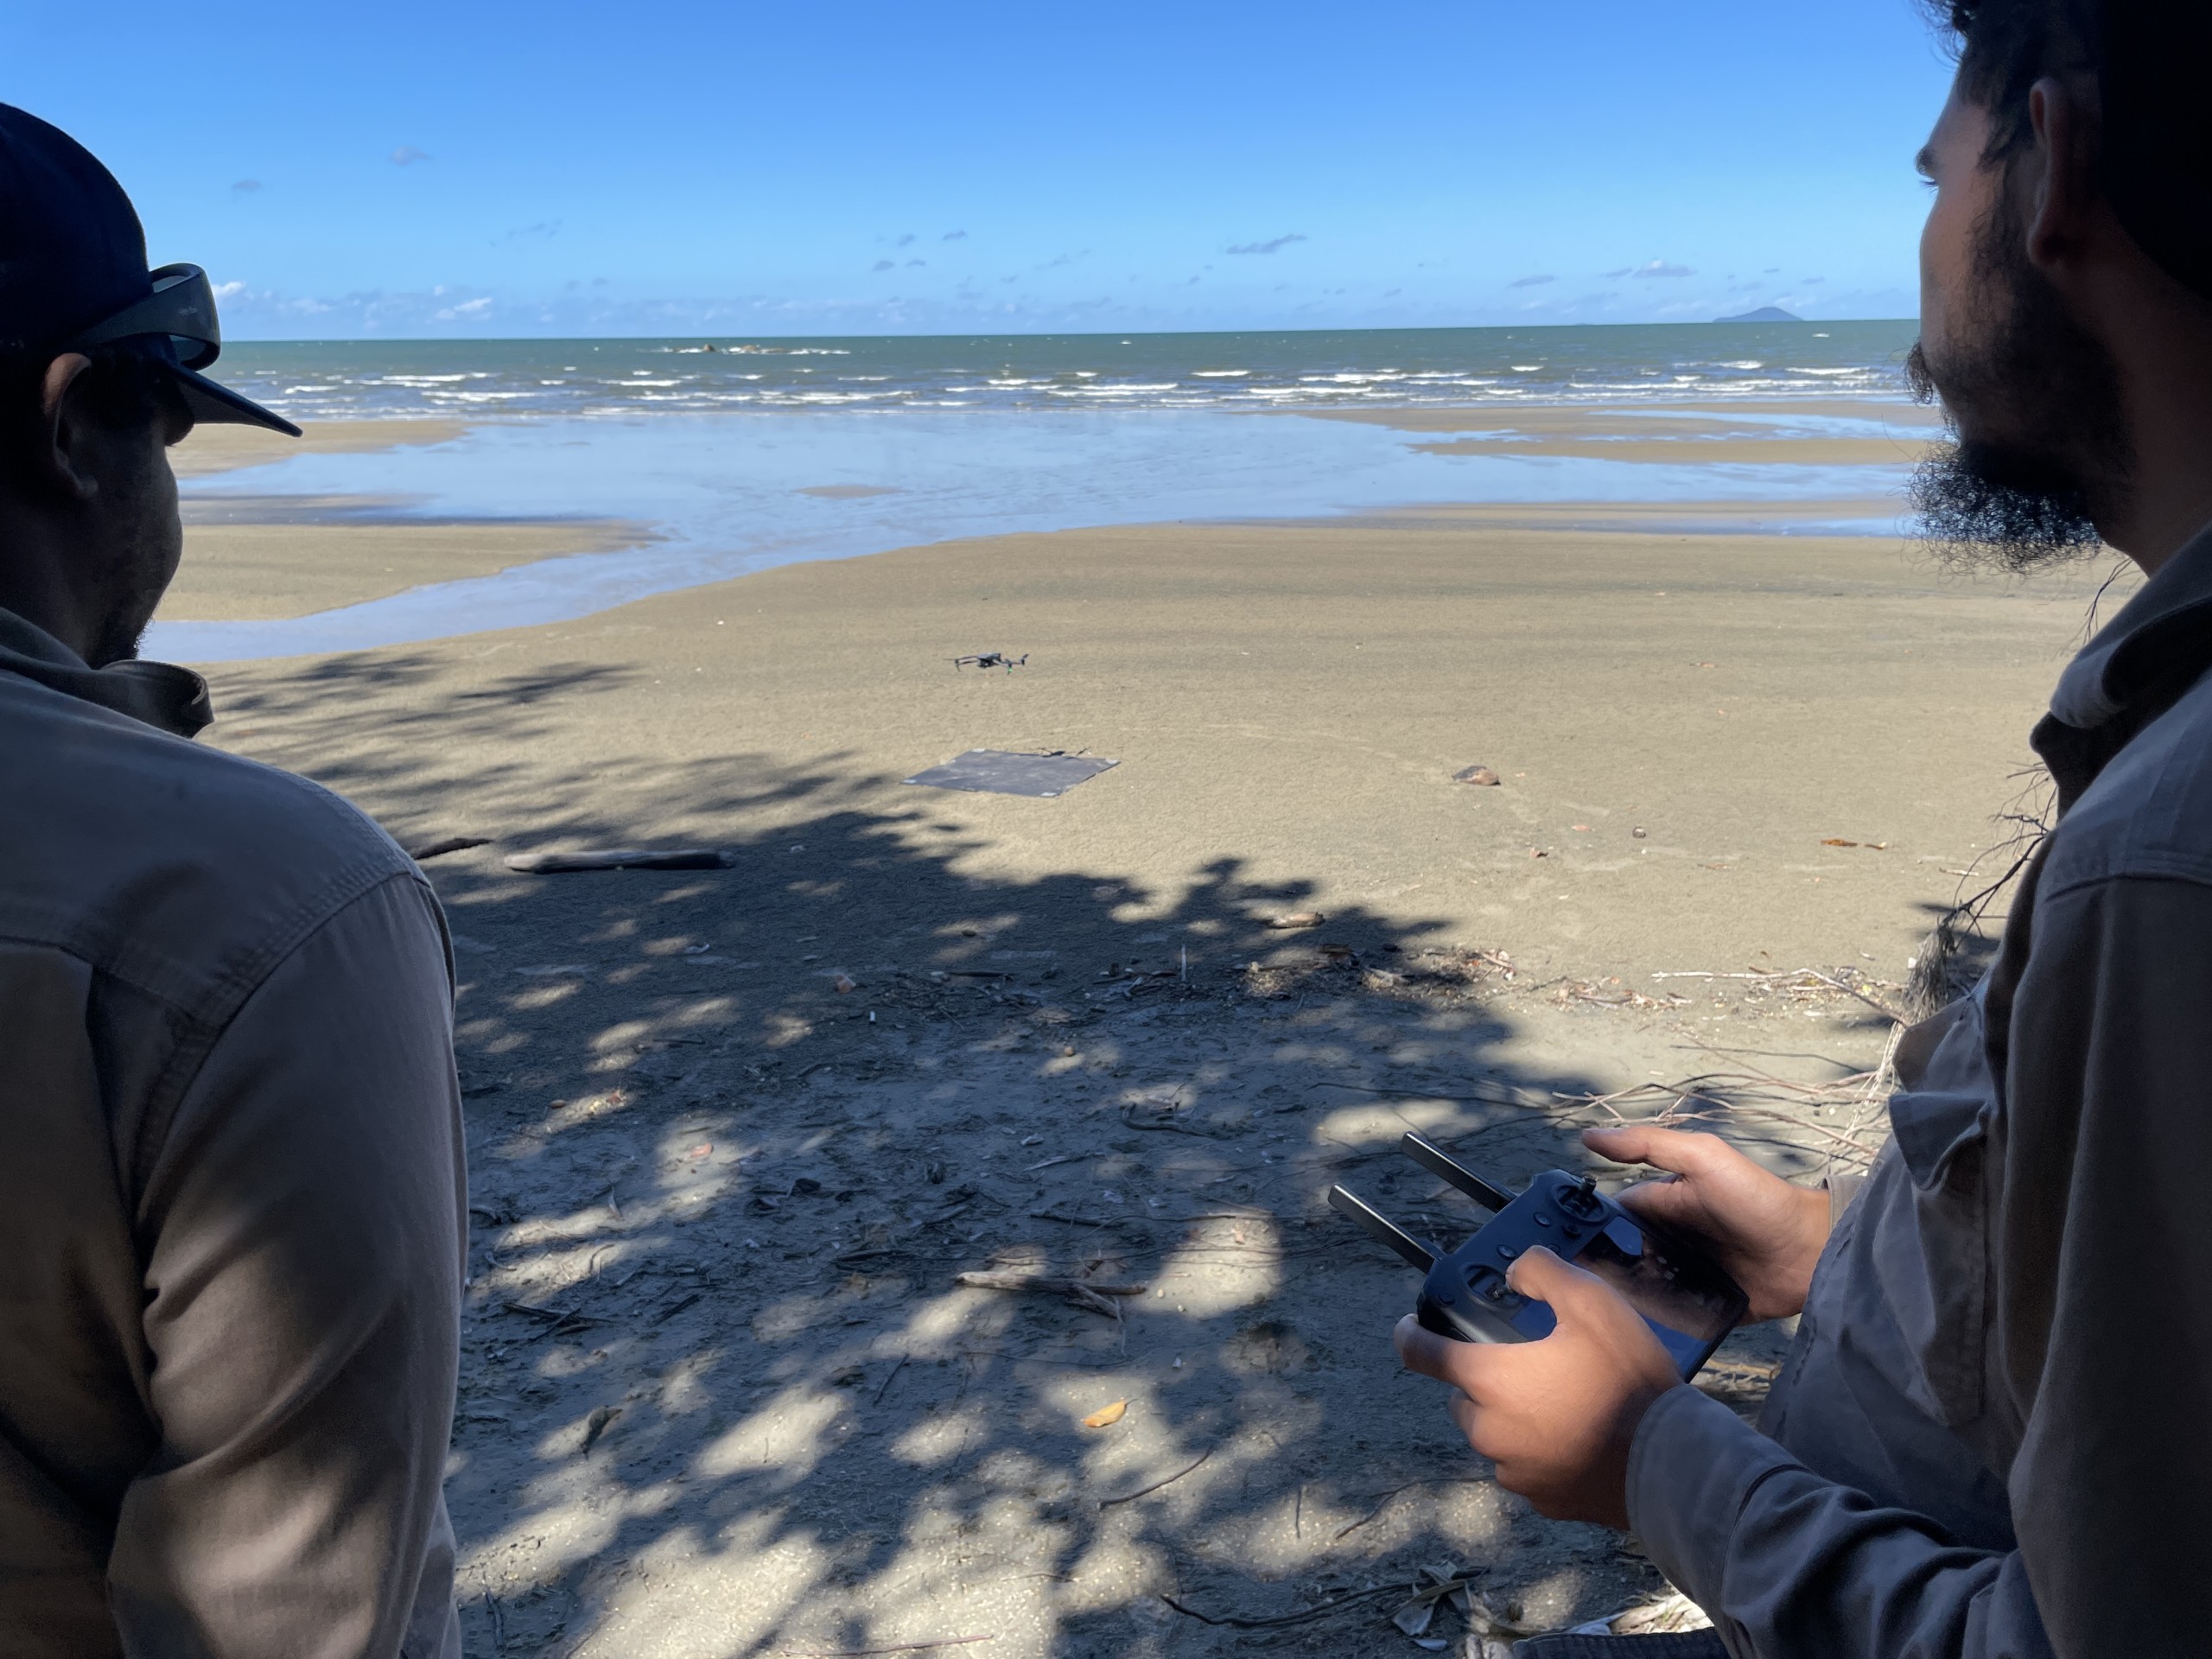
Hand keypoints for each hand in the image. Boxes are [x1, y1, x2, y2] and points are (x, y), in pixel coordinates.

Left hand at [1394, 1247, 1679, 1527]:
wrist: (1671, 1464)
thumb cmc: (1629, 1381)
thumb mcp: (1592, 1303)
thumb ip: (1543, 1272)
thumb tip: (1516, 1271)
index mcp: (1489, 1380)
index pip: (1419, 1353)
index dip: (1410, 1334)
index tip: (1412, 1326)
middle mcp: (1488, 1429)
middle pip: (1463, 1396)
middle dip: (1485, 1380)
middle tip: (1533, 1367)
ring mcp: (1512, 1470)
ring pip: (1493, 1434)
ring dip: (1513, 1418)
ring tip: (1564, 1403)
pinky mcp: (1540, 1500)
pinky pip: (1524, 1468)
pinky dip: (1539, 1452)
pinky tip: (1578, 1438)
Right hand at [1581, 1125, 1830, 1321]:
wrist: (1811, 1253)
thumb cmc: (1756, 1198)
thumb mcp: (1704, 1158)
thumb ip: (1648, 1145)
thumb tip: (1588, 1137)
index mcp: (1663, 1204)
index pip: (1613, 1215)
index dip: (1586, 1222)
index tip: (1555, 1240)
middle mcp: (1668, 1241)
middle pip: (1619, 1255)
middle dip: (1597, 1267)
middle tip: (1571, 1285)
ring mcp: (1683, 1277)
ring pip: (1636, 1289)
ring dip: (1619, 1298)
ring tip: (1598, 1313)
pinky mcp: (1701, 1309)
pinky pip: (1665, 1317)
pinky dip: (1648, 1321)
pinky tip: (1630, 1330)